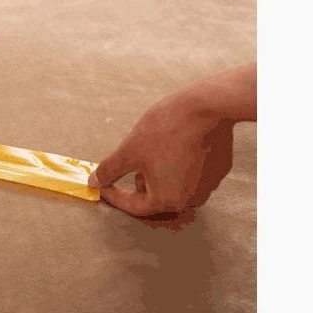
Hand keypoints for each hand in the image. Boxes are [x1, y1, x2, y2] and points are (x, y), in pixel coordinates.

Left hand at [88, 90, 234, 215]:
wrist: (205, 107)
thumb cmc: (165, 131)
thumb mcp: (129, 152)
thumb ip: (110, 170)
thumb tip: (94, 182)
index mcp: (168, 200)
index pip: (135, 206)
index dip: (114, 195)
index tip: (102, 186)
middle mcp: (191, 199)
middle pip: (155, 197)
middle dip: (138, 183)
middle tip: (128, 164)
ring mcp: (208, 185)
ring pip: (173, 184)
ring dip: (158, 173)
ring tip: (150, 152)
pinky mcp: (218, 169)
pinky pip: (190, 173)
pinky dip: (177, 164)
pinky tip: (171, 146)